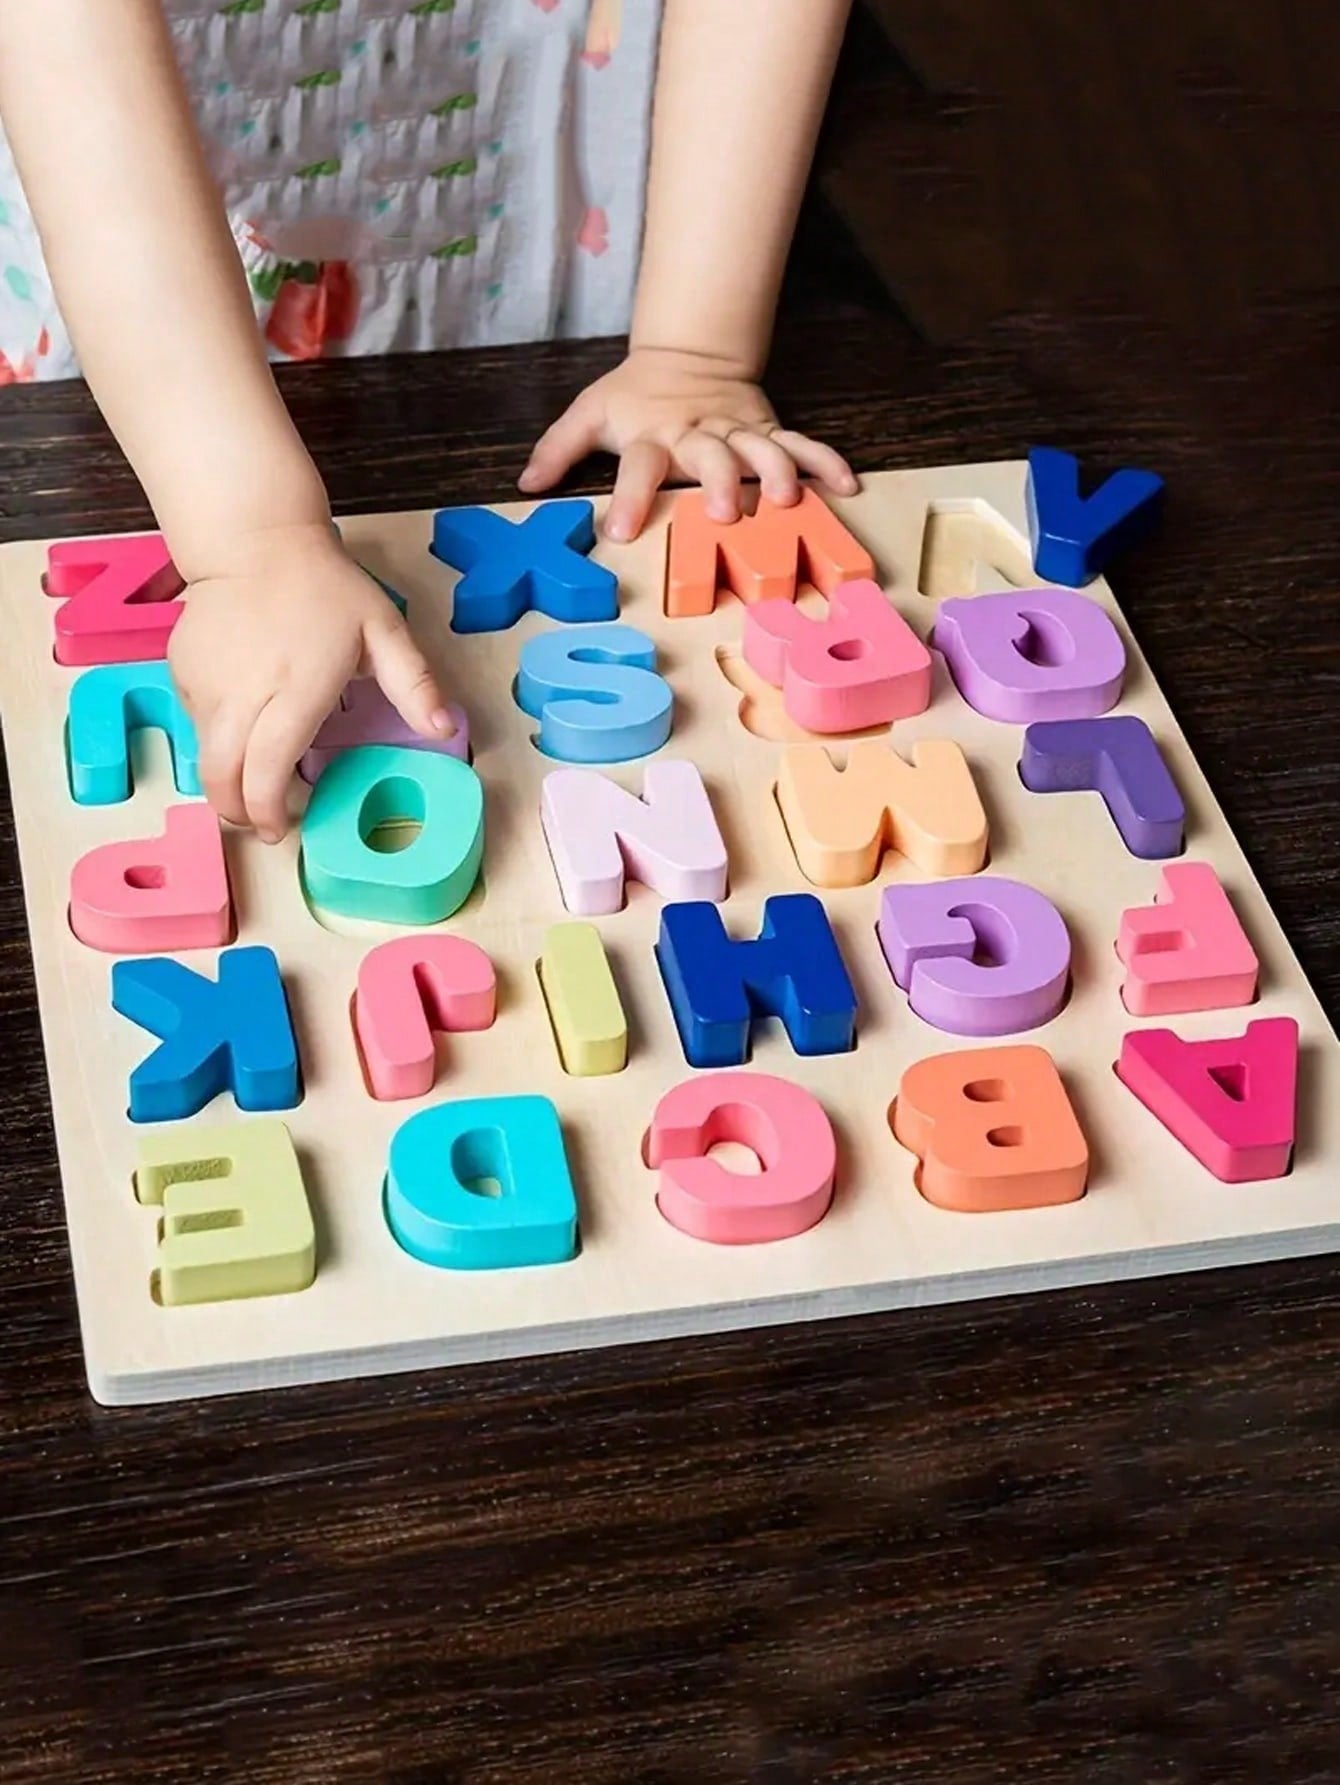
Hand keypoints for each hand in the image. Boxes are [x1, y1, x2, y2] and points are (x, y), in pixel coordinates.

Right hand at [167, 522, 452, 841]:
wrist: (255, 540)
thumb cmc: (325, 588)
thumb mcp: (383, 629)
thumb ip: (414, 683)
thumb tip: (445, 729)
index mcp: (296, 690)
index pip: (267, 769)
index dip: (268, 809)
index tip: (281, 828)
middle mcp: (243, 693)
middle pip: (222, 776)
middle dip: (237, 811)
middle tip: (261, 821)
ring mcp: (206, 682)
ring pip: (205, 753)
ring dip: (226, 776)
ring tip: (252, 779)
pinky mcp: (182, 671)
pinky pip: (195, 720)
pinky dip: (214, 735)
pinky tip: (239, 722)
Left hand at [518, 346, 857, 541]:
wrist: (688, 352)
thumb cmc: (635, 395)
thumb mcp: (589, 414)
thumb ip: (558, 449)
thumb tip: (525, 486)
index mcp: (651, 434)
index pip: (638, 465)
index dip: (629, 495)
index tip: (621, 530)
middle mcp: (697, 434)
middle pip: (711, 456)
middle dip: (719, 481)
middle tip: (725, 511)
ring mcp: (737, 432)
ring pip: (761, 449)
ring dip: (776, 472)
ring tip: (788, 499)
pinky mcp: (767, 429)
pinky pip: (800, 444)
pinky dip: (824, 462)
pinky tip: (847, 486)